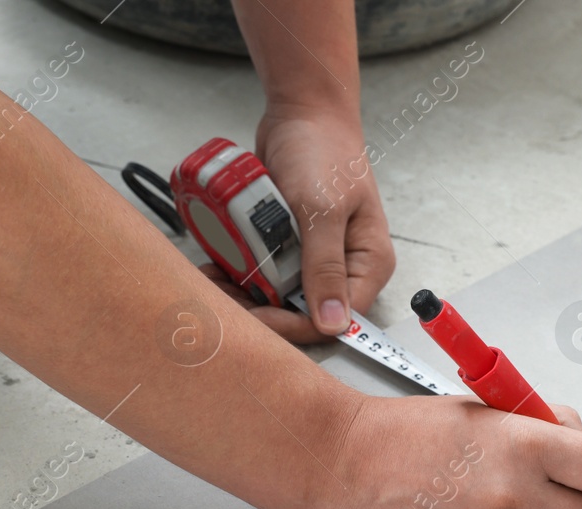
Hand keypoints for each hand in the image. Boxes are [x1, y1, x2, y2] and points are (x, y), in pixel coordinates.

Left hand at [241, 107, 393, 342]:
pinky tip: (219, 265)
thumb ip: (324, 267)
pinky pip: (265, 273)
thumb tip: (333, 323)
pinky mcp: (290, 246)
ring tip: (214, 278)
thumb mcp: (321, 210)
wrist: (302, 112)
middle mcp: (344, 267)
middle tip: (222, 296)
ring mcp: (315, 258)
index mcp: (367, 264)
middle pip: (302, 311)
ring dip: (244, 293)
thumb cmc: (323, 150)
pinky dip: (241, 273)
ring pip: (279, 296)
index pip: (335, 319)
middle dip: (260, 309)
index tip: (254, 317)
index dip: (293, 324)